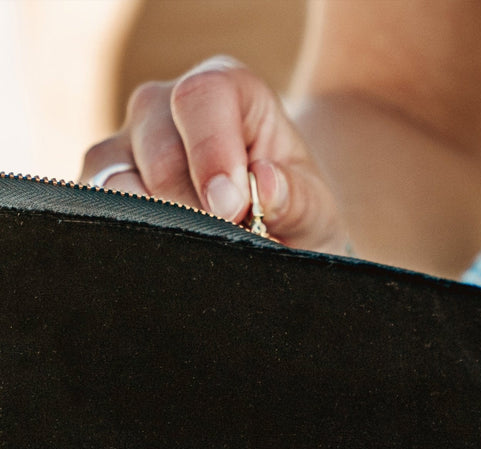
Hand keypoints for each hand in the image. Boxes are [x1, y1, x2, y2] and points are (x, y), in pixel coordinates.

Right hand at [79, 56, 349, 253]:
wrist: (276, 230)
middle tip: (224, 242)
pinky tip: (168, 257)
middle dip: (190, 207)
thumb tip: (265, 184)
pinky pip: (97, 207)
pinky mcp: (102, 183)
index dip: (212, 151)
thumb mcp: (311, 206)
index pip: (201, 97)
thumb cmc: (293, 206)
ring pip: (115, 179)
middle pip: (156, 148)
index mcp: (225, 89)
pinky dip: (131, 238)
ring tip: (201, 254)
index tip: (232, 207)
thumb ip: (295, 197)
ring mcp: (127, 143)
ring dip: (158, 226)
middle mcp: (164, 105)